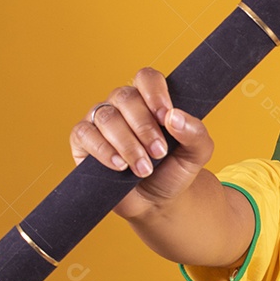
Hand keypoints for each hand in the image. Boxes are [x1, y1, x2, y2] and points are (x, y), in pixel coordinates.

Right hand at [69, 67, 214, 219]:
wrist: (156, 202)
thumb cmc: (173, 171)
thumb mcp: (197, 154)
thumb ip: (195, 132)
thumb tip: (174, 116)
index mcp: (150, 99)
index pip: (146, 78)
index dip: (154, 93)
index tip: (165, 116)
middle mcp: (123, 105)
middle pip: (126, 97)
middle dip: (144, 127)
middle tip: (159, 152)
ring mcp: (100, 120)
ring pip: (107, 117)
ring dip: (127, 144)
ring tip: (144, 168)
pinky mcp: (83, 140)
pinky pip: (84, 134)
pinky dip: (104, 151)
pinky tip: (120, 166)